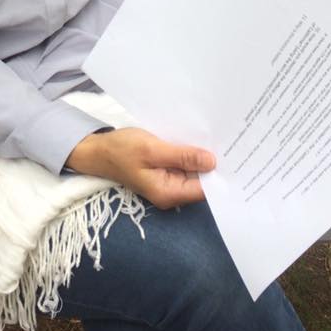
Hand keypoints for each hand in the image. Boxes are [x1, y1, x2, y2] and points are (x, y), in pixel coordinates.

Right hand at [66, 127, 214, 209]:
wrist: (97, 150)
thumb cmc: (122, 150)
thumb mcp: (152, 149)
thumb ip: (182, 156)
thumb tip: (212, 162)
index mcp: (169, 193)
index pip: (204, 189)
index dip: (219, 173)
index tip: (233, 155)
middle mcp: (171, 193)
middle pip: (201, 181)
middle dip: (212, 163)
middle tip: (228, 140)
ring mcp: (167, 183)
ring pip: (193, 171)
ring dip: (200, 156)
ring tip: (216, 136)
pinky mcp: (164, 172)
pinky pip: (183, 165)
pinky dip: (188, 153)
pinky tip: (196, 139)